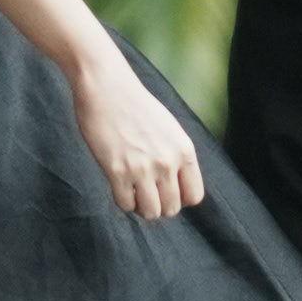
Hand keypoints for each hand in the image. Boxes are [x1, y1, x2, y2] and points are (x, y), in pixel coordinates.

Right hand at [72, 49, 205, 219]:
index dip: (179, 198)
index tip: (166, 191)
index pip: (194, 196)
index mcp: (184, 150)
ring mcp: (143, 168)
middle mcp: (167, 162)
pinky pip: (125, 205)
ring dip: (141, 206)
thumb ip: (176, 156)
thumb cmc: (136, 105)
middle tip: (146, 192)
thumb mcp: (169, 128)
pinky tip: (118, 185)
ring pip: (150, 212)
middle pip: (172, 208)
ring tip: (133, 191)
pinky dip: (123, 200)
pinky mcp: (117, 171)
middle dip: (159, 205)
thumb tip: (175, 186)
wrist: (107, 88)